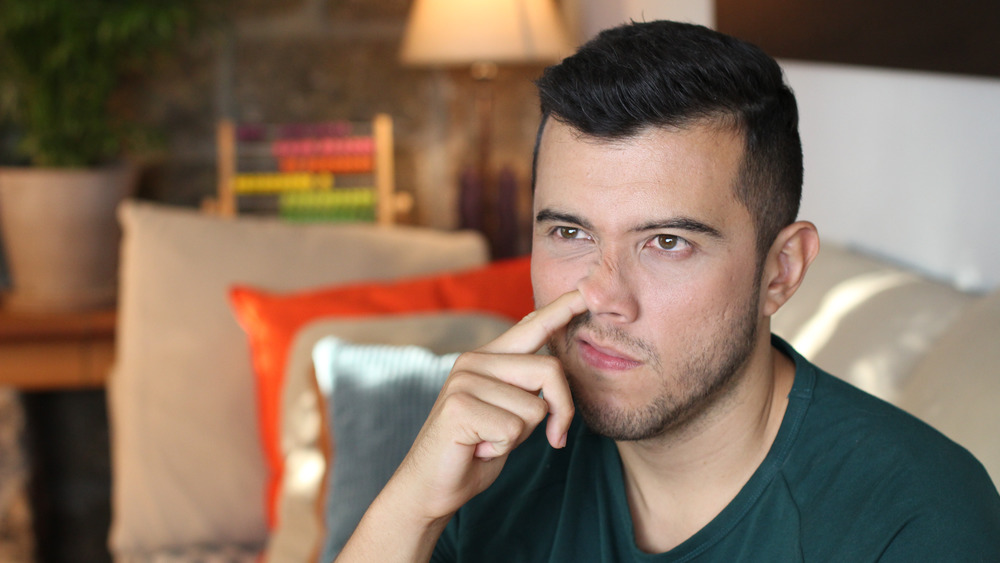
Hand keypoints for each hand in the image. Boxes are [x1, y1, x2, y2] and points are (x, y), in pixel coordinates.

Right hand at [388, 290, 586, 521]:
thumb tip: (552, 367)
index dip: (561, 308)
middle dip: (560, 412)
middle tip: (542, 437)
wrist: (428, 488)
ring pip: (534, 408)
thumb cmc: (473, 452)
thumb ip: (527, 388)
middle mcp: (474, 360)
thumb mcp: (509, 414)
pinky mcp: (460, 406)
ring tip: (487, 439)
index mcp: (488, 358)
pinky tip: (476, 448)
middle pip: (550, 371)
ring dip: (519, 438)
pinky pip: (515, 429)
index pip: (532, 326)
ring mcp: (464, 380)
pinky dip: (502, 449)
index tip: (587, 290)